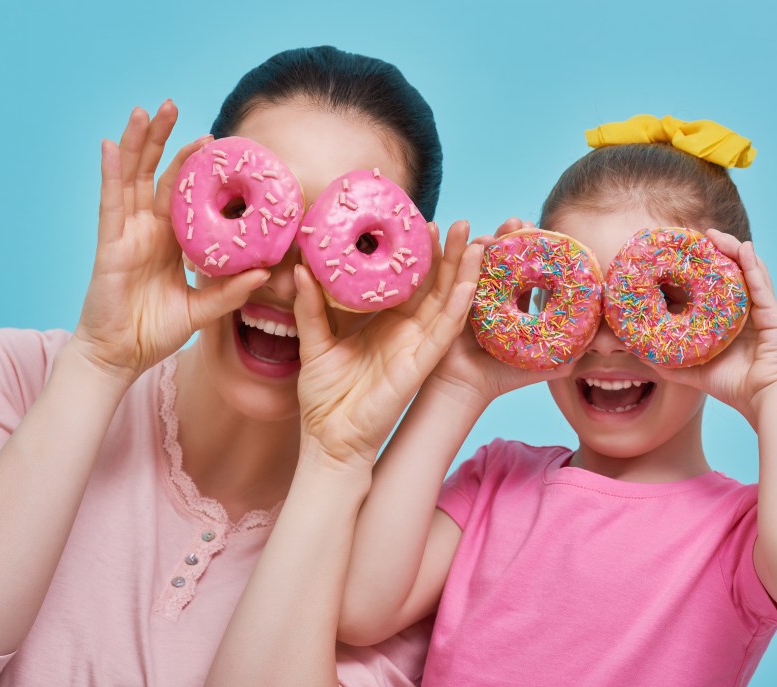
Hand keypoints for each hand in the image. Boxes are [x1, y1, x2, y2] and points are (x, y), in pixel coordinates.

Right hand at [72, 102, 269, 385]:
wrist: (121, 357)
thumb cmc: (155, 332)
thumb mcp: (202, 310)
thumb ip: (230, 291)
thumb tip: (266, 273)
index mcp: (170, 240)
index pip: (183, 194)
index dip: (194, 167)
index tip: (215, 142)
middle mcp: (147, 229)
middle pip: (155, 174)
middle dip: (164, 140)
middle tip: (174, 105)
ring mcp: (126, 233)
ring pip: (132, 178)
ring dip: (138, 143)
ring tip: (146, 110)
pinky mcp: (110, 244)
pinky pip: (110, 203)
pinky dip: (110, 173)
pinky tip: (108, 144)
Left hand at [293, 220, 483, 465]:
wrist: (328, 438)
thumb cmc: (324, 396)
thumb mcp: (314, 341)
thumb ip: (310, 306)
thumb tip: (301, 268)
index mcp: (384, 323)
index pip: (408, 282)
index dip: (418, 254)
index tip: (421, 222)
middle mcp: (406, 332)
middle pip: (435, 286)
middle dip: (449, 255)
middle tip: (460, 223)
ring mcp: (417, 347)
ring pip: (448, 304)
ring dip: (463, 273)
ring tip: (475, 242)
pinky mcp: (420, 365)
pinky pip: (443, 333)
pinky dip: (458, 308)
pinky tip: (468, 283)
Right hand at [426, 217, 575, 408]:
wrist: (460, 391)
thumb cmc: (494, 379)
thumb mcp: (530, 367)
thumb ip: (557, 362)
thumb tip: (585, 355)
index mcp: (508, 304)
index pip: (522, 270)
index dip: (529, 250)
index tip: (537, 231)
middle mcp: (485, 295)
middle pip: (496, 257)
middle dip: (505, 237)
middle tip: (514, 223)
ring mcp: (462, 295)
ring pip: (470, 260)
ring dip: (477, 240)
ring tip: (482, 229)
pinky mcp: (441, 300)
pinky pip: (444, 272)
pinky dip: (447, 252)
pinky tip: (452, 236)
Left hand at [658, 229, 776, 427]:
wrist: (762, 400)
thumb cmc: (731, 386)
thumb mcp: (691, 369)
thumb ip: (665, 359)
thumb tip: (635, 350)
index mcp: (726, 320)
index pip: (708, 289)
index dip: (694, 272)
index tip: (675, 256)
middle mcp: (744, 310)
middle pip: (728, 273)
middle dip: (713, 253)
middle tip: (694, 236)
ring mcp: (760, 310)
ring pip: (746, 271)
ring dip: (731, 250)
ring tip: (714, 235)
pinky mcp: (774, 314)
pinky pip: (762, 284)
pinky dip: (753, 265)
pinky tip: (743, 248)